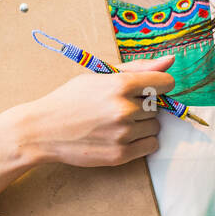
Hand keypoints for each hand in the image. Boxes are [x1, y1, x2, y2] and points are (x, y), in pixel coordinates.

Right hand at [18, 53, 174, 167]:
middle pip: (158, 106)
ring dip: (143, 124)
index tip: (149, 89)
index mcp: (120, 84)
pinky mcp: (120, 154)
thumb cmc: (70, 99)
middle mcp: (124, 109)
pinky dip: (141, 141)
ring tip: (117, 123)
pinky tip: (122, 136)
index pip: (165, 82)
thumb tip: (171, 61)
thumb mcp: (99, 76)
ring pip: (155, 126)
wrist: (43, 130)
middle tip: (118, 107)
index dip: (159, 84)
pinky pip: (151, 146)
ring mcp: (123, 134)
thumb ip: (137, 68)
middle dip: (144, 105)